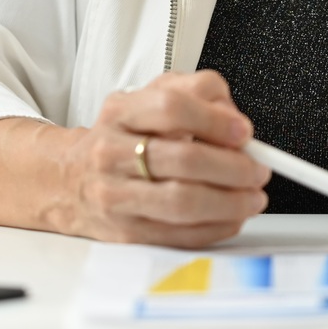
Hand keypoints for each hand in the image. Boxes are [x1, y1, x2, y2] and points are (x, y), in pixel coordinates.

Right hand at [54, 70, 268, 247]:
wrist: (69, 178)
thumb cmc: (121, 137)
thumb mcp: (149, 97)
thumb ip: (195, 93)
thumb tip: (235, 119)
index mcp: (121, 112)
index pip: (171, 108)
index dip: (216, 120)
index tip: (244, 132)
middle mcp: (112, 152)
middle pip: (184, 160)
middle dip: (234, 168)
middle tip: (258, 170)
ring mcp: (116, 195)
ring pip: (183, 202)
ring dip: (231, 202)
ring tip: (252, 196)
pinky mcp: (125, 232)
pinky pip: (180, 235)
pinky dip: (217, 228)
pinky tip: (231, 217)